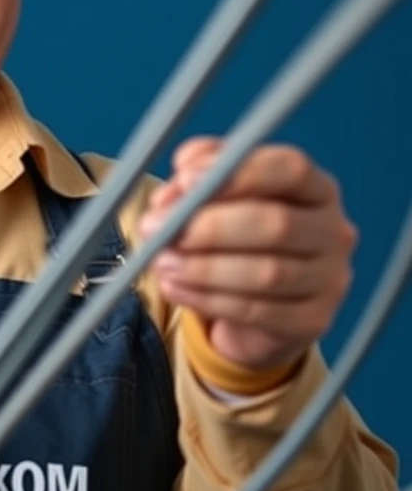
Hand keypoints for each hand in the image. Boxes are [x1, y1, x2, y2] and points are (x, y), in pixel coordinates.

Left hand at [139, 137, 358, 371]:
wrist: (253, 305)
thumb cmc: (234, 235)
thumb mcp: (213, 195)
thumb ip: (196, 176)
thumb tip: (177, 189)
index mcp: (314, 187)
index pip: (288, 169)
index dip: (236, 173)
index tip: (184, 180)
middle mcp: (332, 230)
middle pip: (276, 223)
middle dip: (208, 226)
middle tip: (158, 228)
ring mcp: (329, 279)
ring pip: (266, 273)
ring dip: (203, 267)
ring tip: (161, 261)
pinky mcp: (313, 321)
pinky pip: (256, 311)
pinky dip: (206, 298)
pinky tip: (174, 287)